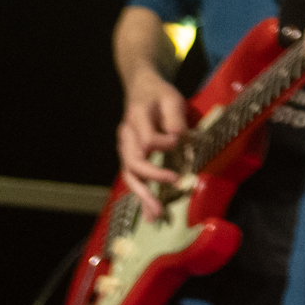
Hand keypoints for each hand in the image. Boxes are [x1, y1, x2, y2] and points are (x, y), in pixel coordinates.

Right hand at [116, 69, 190, 219]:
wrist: (140, 88)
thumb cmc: (158, 93)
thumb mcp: (171, 97)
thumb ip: (175, 117)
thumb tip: (177, 138)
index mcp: (136, 119)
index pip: (147, 140)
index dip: (164, 144)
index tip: (179, 141)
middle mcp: (126, 136)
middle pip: (133, 163)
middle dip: (151, 180)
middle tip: (172, 186)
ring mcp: (125, 148)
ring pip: (130, 175)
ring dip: (142, 196)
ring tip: (156, 215)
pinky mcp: (129, 156)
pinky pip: (133, 177)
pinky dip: (141, 195)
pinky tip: (149, 212)